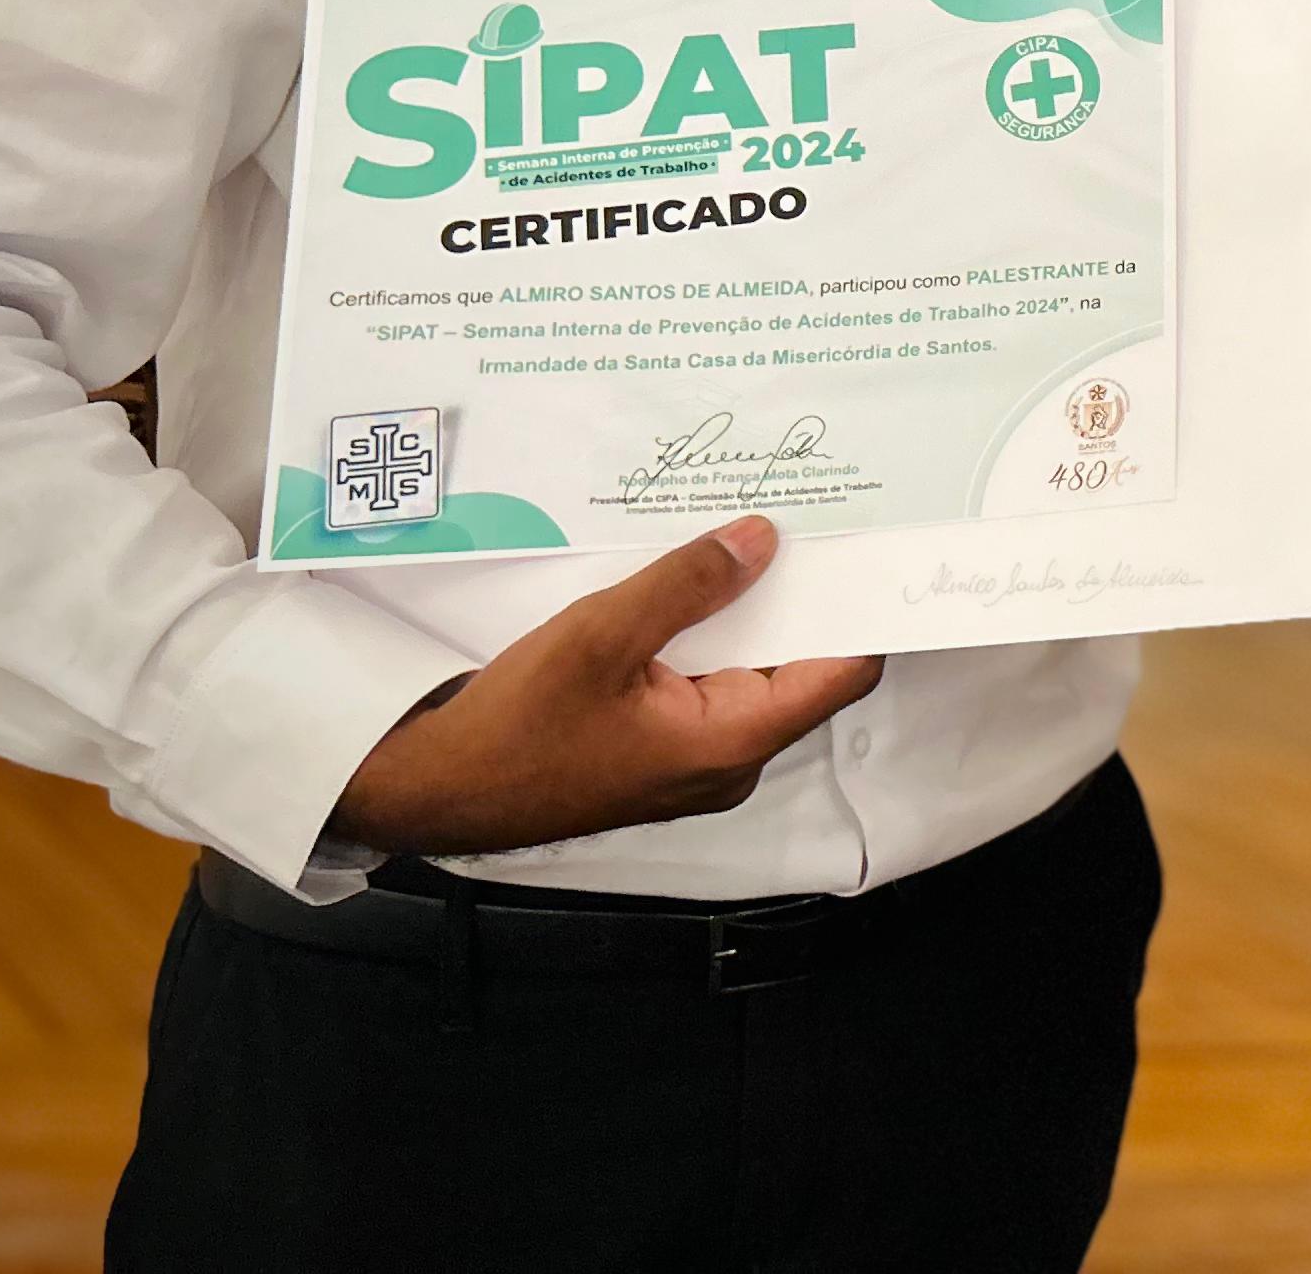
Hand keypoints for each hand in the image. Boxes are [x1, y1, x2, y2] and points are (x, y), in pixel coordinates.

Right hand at [329, 515, 880, 857]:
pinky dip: (712, 638)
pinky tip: (696, 587)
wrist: (435, 790)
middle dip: (803, 597)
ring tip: (755, 538)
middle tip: (811, 520)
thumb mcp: (601, 635)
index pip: (840, 673)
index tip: (875, 550)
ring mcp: (696, 760)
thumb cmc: (516, 726)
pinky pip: (710, 685)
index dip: (862, 611)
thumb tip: (763, 538)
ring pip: (752, 672)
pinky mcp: (661, 751)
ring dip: (751, 613)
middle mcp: (729, 760)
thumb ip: (686, 584)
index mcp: (732, 742)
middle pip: (801, 667)